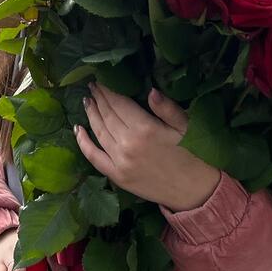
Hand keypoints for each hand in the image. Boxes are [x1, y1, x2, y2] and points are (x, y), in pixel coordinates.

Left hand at [74, 83, 221, 212]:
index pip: (119, 103)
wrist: (193, 190)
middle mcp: (128, 144)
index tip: (100, 80)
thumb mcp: (185, 126)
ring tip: (87, 101)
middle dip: (98, 99)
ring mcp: (120, 161)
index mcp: (145, 128)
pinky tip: (78, 129)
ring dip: (91, 114)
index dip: (108, 91)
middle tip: (92, 87)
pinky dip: (83, 143)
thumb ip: (166, 107)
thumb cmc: (192, 154)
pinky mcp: (117, 177)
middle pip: (107, 116)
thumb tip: (150, 90)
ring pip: (99, 132)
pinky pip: (94, 157)